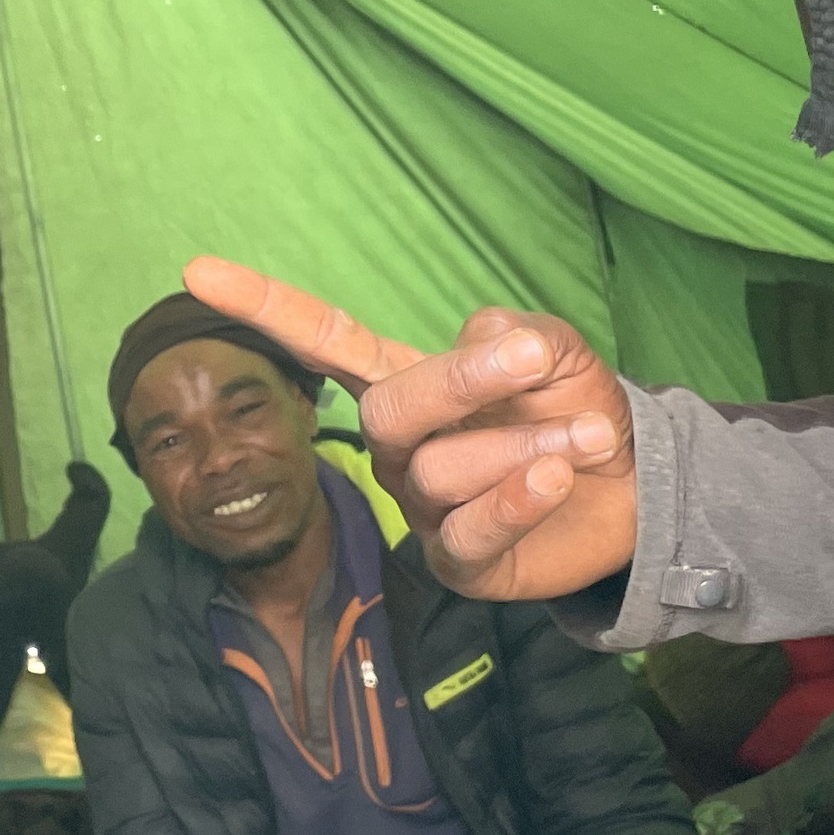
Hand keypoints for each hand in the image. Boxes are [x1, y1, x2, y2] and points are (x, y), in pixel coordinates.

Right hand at [184, 257, 636, 600]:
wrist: (637, 490)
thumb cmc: (573, 407)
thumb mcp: (554, 351)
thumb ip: (514, 334)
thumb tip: (478, 340)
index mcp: (406, 382)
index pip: (323, 342)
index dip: (264, 307)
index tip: (196, 272)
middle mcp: (400, 447)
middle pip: (387, 410)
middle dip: (460, 382)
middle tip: (534, 360)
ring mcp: (421, 508)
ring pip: (439, 472)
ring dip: (525, 444)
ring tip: (587, 435)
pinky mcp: (456, 562)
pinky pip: (466, 532)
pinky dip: (516, 499)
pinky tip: (556, 477)